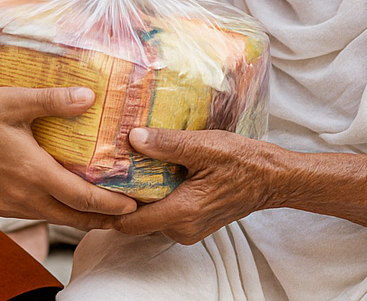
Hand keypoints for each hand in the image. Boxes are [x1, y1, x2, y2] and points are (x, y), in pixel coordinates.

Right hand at [0, 85, 136, 229]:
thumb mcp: (15, 100)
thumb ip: (53, 100)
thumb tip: (90, 97)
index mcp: (32, 172)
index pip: (81, 197)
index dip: (110, 204)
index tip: (134, 205)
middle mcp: (22, 196)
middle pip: (72, 216)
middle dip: (103, 217)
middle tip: (130, 215)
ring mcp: (8, 205)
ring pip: (53, 218)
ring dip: (79, 216)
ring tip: (105, 211)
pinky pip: (33, 213)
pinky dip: (55, 211)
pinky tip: (64, 201)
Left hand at [112, 128, 282, 243]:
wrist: (273, 178)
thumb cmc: (243, 161)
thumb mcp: (204, 146)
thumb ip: (167, 144)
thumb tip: (133, 137)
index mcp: (182, 212)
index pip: (129, 223)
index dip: (107, 209)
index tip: (92, 187)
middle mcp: (183, 228)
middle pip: (138, 221)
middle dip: (122, 200)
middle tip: (107, 171)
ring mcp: (191, 228)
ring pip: (153, 218)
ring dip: (142, 198)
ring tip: (129, 169)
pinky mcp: (198, 223)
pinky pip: (168, 215)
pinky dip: (159, 198)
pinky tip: (156, 174)